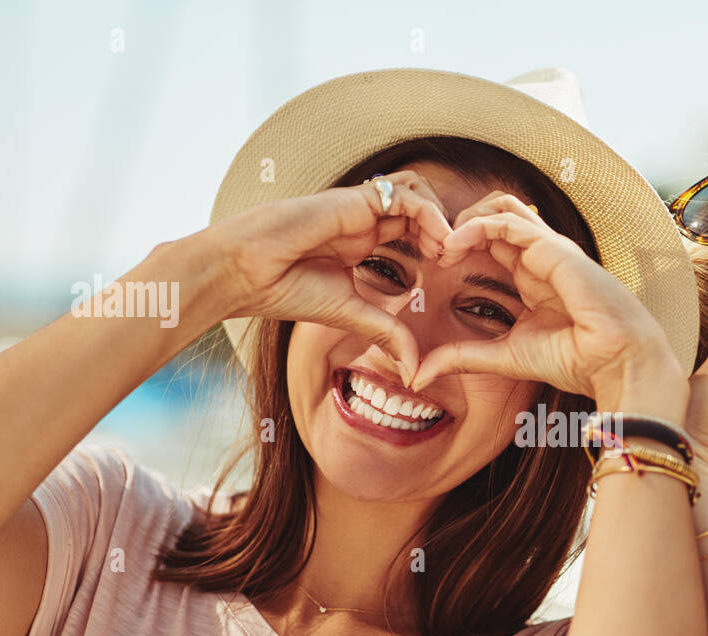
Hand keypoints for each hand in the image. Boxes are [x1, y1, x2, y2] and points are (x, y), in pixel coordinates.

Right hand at [208, 170, 453, 380]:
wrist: (246, 272)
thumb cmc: (285, 290)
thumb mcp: (350, 315)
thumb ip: (386, 332)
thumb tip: (414, 371)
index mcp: (362, 241)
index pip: (412, 231)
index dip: (438, 246)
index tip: (453, 272)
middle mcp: (364, 221)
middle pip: (421, 209)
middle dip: (447, 230)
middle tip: (460, 259)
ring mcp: (360, 208)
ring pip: (418, 193)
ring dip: (441, 218)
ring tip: (449, 251)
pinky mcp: (355, 200)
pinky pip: (405, 195)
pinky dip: (430, 214)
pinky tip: (438, 242)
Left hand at [409, 192, 684, 412]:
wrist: (615, 362)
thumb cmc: (575, 360)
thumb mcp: (503, 358)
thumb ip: (464, 357)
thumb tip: (420, 373)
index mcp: (532, 277)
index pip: (491, 242)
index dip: (459, 245)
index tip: (431, 265)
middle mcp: (540, 257)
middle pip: (494, 215)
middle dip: (458, 224)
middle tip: (432, 248)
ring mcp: (549, 249)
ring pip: (501, 208)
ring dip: (465, 219)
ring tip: (442, 244)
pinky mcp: (554, 249)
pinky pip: (508, 222)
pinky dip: (477, 227)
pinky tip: (455, 245)